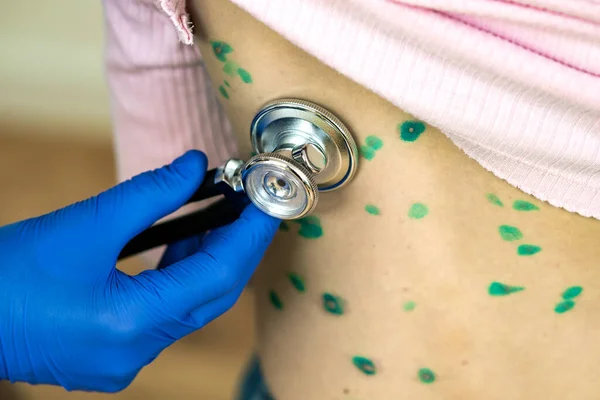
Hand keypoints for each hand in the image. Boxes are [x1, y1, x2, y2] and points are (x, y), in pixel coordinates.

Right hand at [0, 150, 278, 391]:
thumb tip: (195, 165)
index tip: (268, 201)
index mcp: (132, 323)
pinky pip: (164, 317)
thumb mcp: (86, 223)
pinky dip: (177, 280)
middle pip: (211, 295)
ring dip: (206, 261)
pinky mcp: (112, 357)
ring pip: (189, 307)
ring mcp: (124, 361)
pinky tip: (180, 247)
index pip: (219, 275)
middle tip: (251, 207)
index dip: (249, 234)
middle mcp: (136, 352)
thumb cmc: (9, 273)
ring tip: (217, 217)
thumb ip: (151, 193)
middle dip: (235, 248)